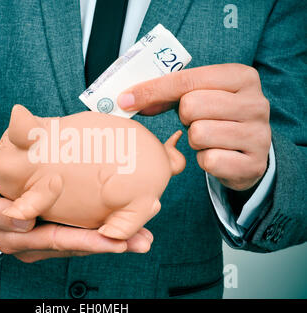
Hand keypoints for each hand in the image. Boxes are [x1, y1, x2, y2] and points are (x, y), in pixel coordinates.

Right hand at [0, 163, 153, 262]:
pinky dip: (101, 232)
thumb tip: (21, 223)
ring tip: (142, 237)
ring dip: (113, 240)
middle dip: (111, 245)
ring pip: (82, 242)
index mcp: (16, 238)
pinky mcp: (49, 227)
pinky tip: (123, 228)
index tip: (116, 239)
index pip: (58, 240)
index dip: (88, 241)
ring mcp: (43, 238)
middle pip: (77, 247)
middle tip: (143, 240)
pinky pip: (78, 232)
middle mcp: (34, 244)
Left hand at [117, 63, 270, 190]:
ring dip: (195, 140)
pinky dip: (204, 160)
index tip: (125, 99)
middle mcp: (256, 103)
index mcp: (242, 77)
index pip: (187, 79)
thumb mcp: (199, 95)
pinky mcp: (253, 164)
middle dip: (184, 117)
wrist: (249, 152)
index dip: (152, 90)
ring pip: (199, 134)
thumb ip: (167, 93)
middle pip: (191, 106)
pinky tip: (216, 154)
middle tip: (194, 120)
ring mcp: (259, 135)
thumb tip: (127, 99)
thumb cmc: (216, 117)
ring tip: (207, 137)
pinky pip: (209, 161)